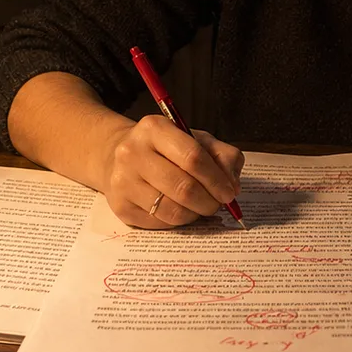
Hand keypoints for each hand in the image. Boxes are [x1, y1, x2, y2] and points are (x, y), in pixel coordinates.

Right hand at [101, 115, 243, 228]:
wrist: (118, 156)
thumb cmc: (165, 148)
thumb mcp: (195, 139)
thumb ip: (222, 155)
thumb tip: (233, 186)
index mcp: (154, 128)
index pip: (193, 157)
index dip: (216, 179)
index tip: (229, 192)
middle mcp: (133, 153)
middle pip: (183, 187)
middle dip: (209, 201)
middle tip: (217, 204)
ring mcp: (123, 181)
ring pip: (172, 210)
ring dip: (195, 214)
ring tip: (199, 207)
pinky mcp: (120, 206)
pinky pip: (160, 223)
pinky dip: (177, 221)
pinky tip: (179, 209)